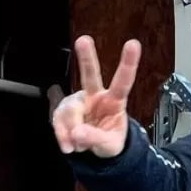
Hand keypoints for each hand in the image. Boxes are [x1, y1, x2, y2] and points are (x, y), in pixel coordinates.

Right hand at [51, 35, 139, 156]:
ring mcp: (78, 101)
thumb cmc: (109, 141)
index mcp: (114, 101)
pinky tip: (69, 144)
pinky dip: (62, 135)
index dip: (128, 63)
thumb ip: (95, 139)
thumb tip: (77, 133)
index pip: (123, 81)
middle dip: (86, 57)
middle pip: (91, 74)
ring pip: (70, 110)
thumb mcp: (109, 146)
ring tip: (79, 144)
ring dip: (71, 131)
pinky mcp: (63, 110)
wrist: (95, 149)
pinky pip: (58, 120)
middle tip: (84, 41)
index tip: (133, 44)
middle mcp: (95, 96)